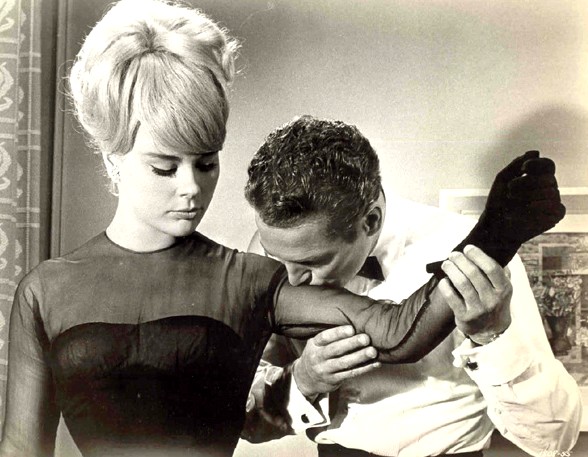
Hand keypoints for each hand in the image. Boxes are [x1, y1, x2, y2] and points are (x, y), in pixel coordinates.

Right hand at [293, 325, 380, 398]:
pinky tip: (375, 363)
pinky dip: (364, 368)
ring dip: (360, 357)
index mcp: (314, 344)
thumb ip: (329, 334)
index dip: (338, 333)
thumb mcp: (316, 343)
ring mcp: (325, 370)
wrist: (306, 379)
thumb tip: (349, 317)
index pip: (324, 337)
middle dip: (352, 343)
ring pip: (344, 363)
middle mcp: (318, 357)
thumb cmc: (317, 354)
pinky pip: (351, 374)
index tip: (351, 328)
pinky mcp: (334, 380)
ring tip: (373, 351)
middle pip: (335, 350)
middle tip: (366, 338)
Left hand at [427, 150, 564, 275]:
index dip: (537, 165)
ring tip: (514, 203)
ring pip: (551, 193)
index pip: (548, 165)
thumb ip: (516, 164)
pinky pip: (555, 207)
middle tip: (510, 191)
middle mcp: (548, 188)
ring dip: (529, 196)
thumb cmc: (498, 203)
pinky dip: (539, 209)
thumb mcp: (502, 179)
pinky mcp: (555, 216)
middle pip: (548, 179)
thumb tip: (535, 152)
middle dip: (527, 183)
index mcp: (537, 177)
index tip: (523, 169)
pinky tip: (527, 211)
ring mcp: (553, 202)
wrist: (494, 226)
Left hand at [439, 245, 512, 343]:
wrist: (491, 330)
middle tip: (452, 254)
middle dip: (460, 261)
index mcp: (504, 289)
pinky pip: (452, 298)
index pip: (492, 268)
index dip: (478, 255)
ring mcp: (479, 309)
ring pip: (462, 284)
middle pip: (474, 274)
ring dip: (451, 270)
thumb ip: (499, 270)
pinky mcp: (465, 317)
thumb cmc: (494, 301)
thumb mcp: (503, 287)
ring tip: (446, 264)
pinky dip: (445, 286)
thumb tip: (490, 248)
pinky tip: (444, 280)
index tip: (467, 248)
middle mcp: (493, 299)